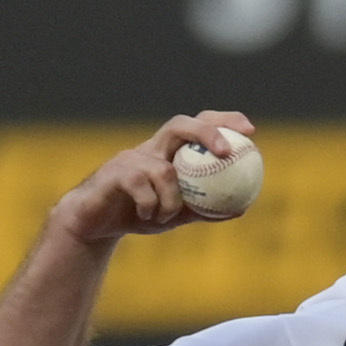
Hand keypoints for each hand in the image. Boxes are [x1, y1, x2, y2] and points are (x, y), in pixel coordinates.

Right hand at [54, 112, 256, 248]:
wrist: (95, 224)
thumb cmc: (138, 214)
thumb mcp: (176, 214)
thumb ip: (205, 208)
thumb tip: (242, 207)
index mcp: (168, 152)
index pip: (198, 124)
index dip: (224, 122)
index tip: (250, 130)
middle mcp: (151, 148)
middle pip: (179, 125)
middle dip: (206, 132)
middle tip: (227, 151)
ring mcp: (131, 157)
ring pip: (165, 171)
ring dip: (172, 200)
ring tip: (165, 217)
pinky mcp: (114, 172)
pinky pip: (142, 187)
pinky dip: (152, 206)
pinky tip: (148, 217)